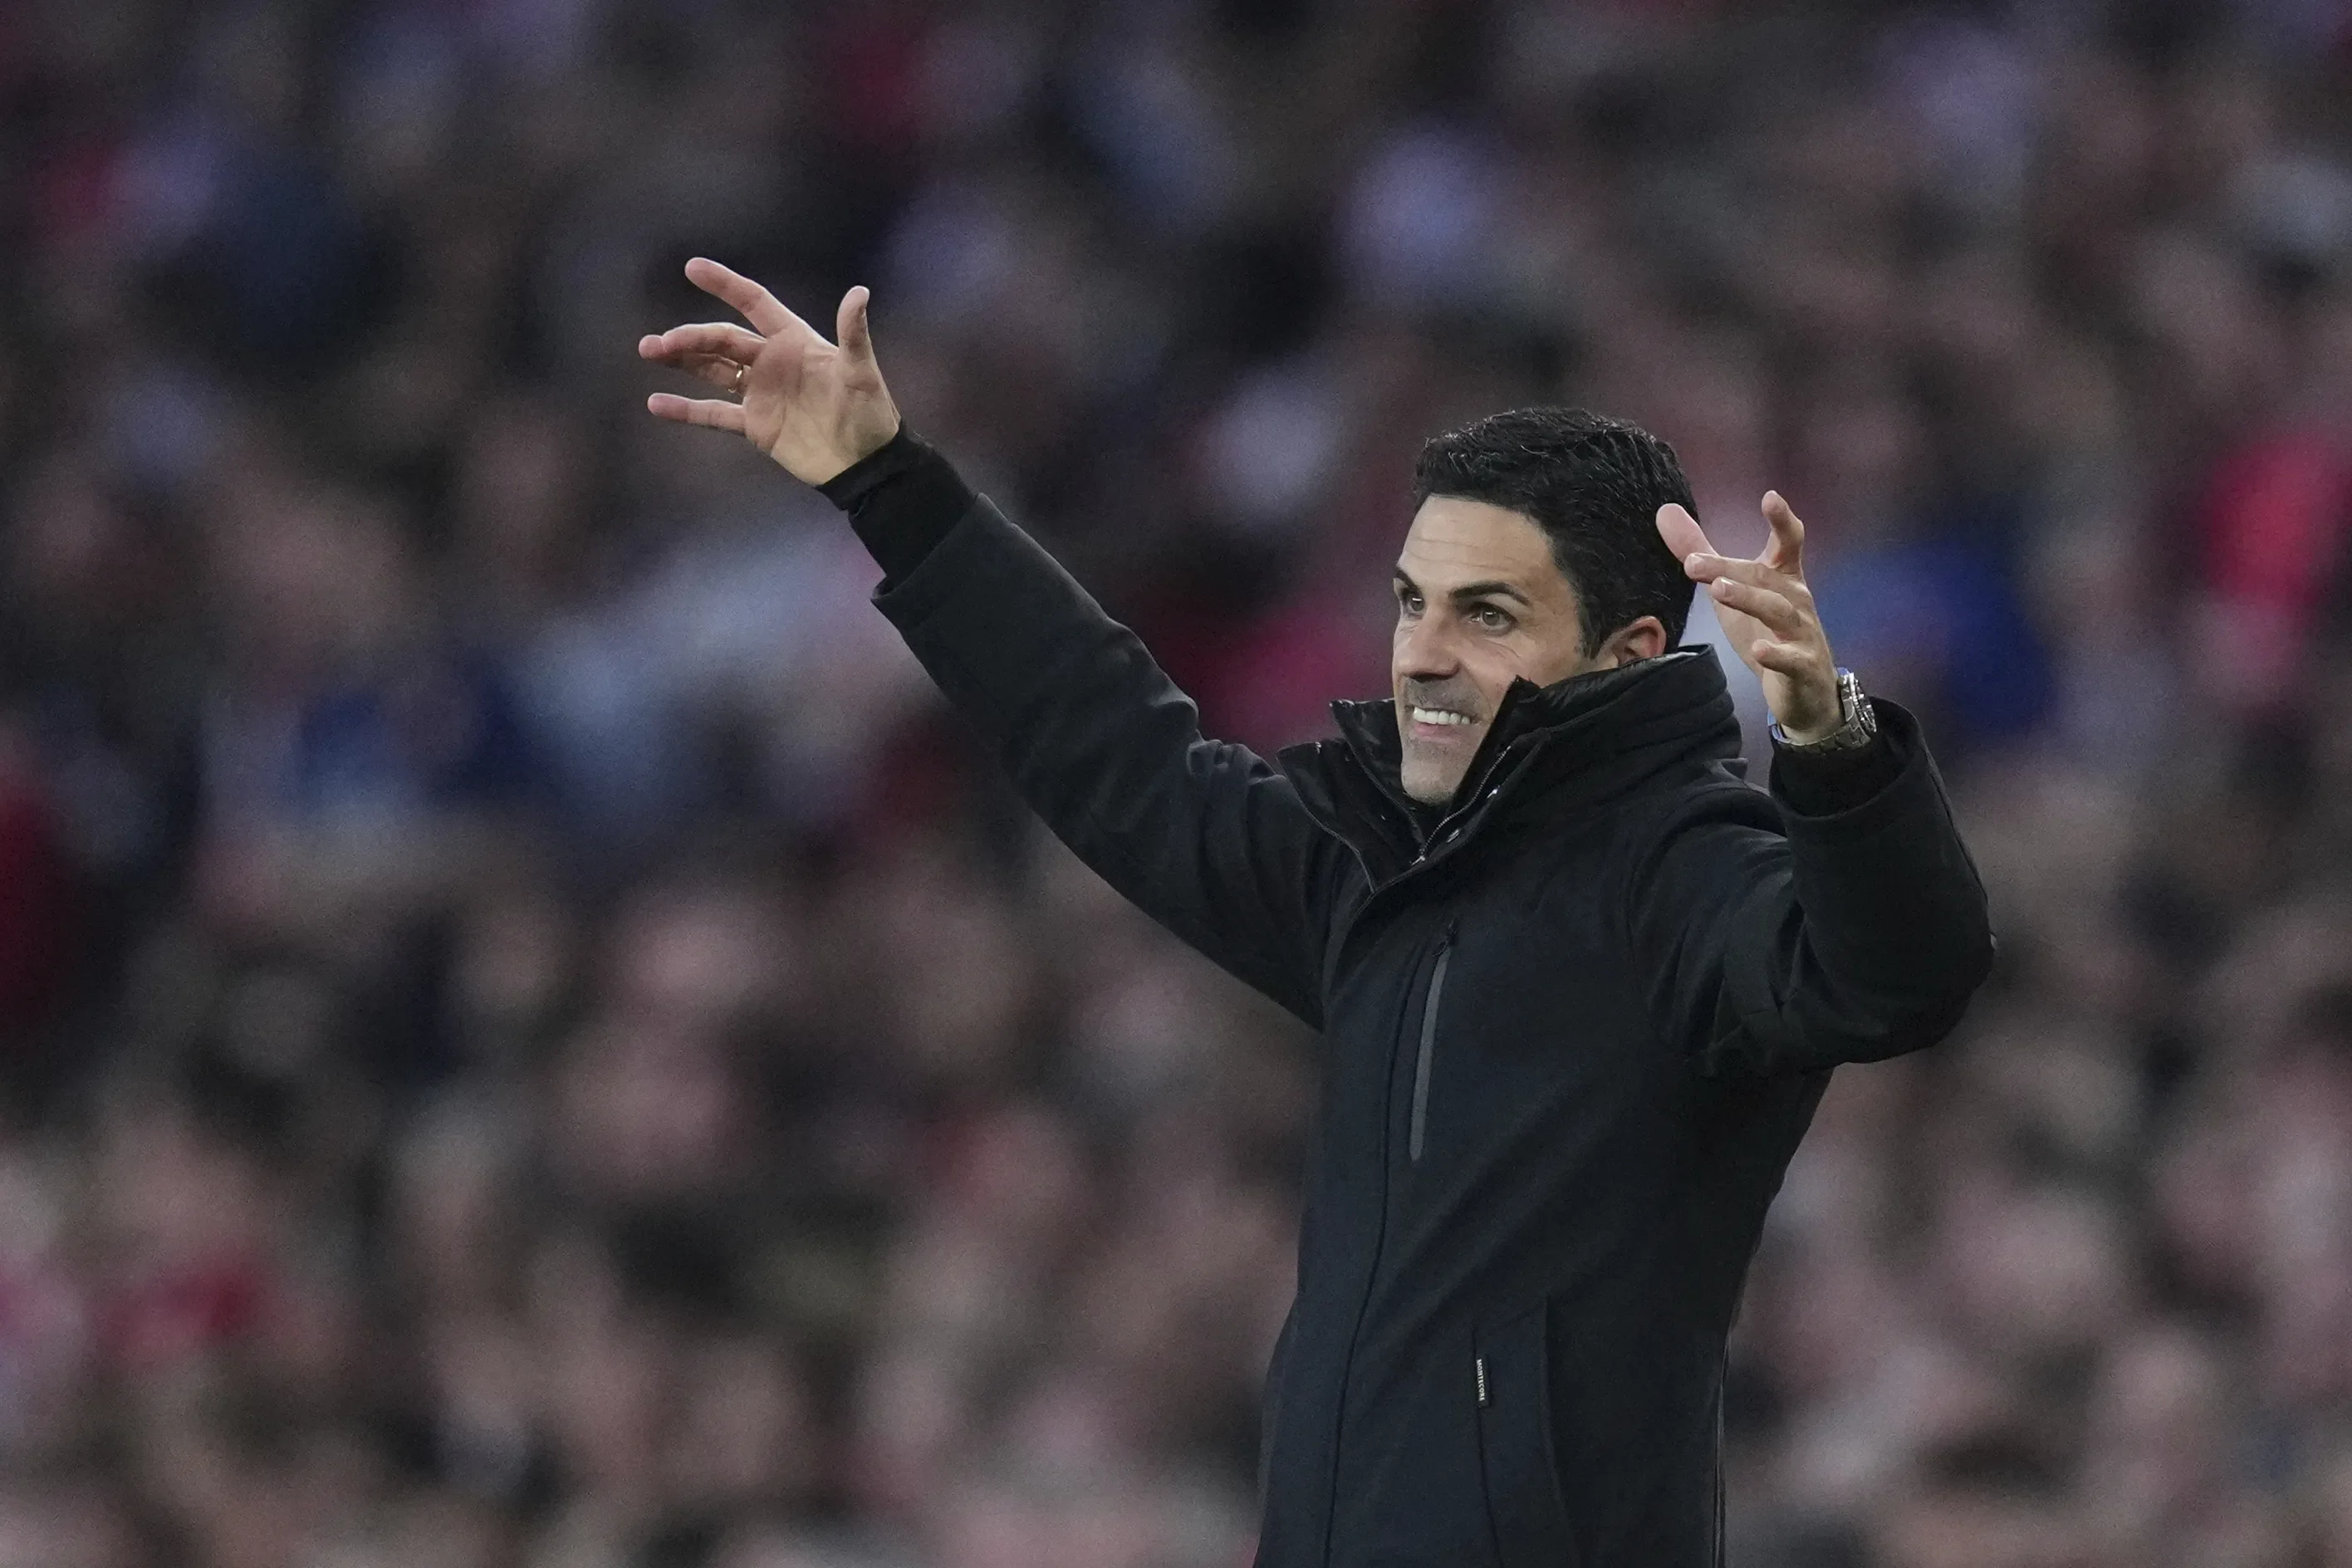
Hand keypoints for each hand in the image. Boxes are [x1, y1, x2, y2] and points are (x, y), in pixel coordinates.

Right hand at [638, 258, 901, 484]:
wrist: (865, 465)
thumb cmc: (870, 414)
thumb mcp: (862, 372)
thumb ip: (854, 334)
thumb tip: (860, 292)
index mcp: (795, 341)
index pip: (754, 303)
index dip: (726, 285)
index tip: (694, 267)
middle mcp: (771, 361)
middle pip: (723, 340)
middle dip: (691, 337)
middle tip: (660, 342)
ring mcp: (760, 393)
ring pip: (712, 369)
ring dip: (681, 360)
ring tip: (650, 351)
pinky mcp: (754, 424)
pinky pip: (713, 413)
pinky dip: (686, 409)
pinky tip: (657, 404)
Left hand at [1656, 492, 1841, 742]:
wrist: (1806, 689)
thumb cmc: (1766, 629)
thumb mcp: (1732, 589)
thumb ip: (1702, 553)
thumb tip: (1666, 512)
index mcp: (1783, 577)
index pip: (1788, 542)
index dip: (1781, 520)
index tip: (1770, 497)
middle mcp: (1796, 599)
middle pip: (1765, 577)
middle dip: (1731, 569)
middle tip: (1693, 563)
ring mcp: (1802, 633)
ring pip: (1779, 611)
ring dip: (1750, 599)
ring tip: (1719, 591)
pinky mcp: (1801, 667)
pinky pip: (1791, 659)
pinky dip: (1777, 654)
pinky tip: (1758, 651)